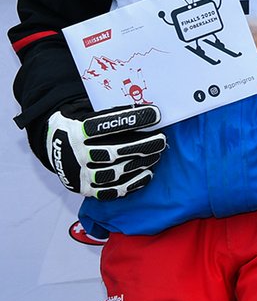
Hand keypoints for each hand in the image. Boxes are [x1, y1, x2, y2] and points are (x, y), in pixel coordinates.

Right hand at [46, 105, 165, 199]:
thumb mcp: (83, 111)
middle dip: (140, 146)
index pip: (103, 125)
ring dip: (138, 164)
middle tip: (161, 140)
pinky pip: (110, 191)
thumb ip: (106, 113)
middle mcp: (74, 154)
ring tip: (156, 155)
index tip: (155, 114)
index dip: (131, 119)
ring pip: (112, 173)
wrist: (52, 146)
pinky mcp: (85, 189)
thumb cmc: (78, 124)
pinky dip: (131, 184)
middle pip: (110, 153)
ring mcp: (79, 174)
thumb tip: (142, 109)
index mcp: (74, 131)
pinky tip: (147, 174)